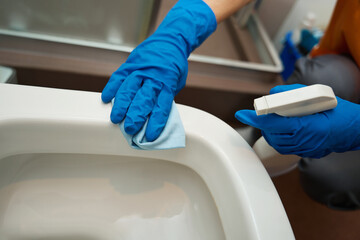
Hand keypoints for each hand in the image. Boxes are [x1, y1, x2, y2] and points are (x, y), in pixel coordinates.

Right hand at [101, 0, 215, 140]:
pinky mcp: (130, 64)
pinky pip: (119, 76)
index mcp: (167, 84)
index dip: (156, 123)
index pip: (161, 107)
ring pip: (128, 89)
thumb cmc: (174, 66)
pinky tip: (105, 98)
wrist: (170, 40)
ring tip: (115, 118)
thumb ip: (164, 98)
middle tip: (130, 129)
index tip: (150, 136)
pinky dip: (111, 87)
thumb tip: (153, 118)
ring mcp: (140, 69)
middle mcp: (153, 77)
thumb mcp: (176, 83)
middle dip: (136, 116)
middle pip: (143, 99)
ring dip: (121, 105)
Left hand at [235, 84, 359, 157]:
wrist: (357, 130)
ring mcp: (306, 149)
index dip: (256, 119)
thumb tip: (273, 94)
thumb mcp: (319, 96)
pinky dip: (279, 138)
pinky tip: (282, 130)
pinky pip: (286, 148)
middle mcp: (304, 140)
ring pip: (277, 144)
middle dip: (262, 125)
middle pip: (272, 135)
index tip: (242, 114)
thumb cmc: (341, 112)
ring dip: (270, 132)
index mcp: (306, 126)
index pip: (273, 124)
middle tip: (258, 114)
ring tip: (271, 121)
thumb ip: (294, 93)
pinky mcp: (307, 153)